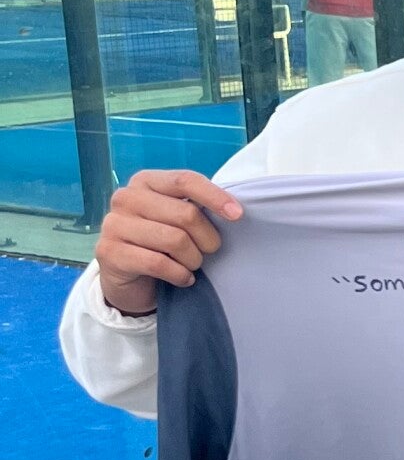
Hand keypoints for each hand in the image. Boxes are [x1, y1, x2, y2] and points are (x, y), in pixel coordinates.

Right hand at [94, 170, 244, 314]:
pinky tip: (183, 278)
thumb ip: (194, 207)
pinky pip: (159, 263)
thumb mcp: (175, 218)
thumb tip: (232, 210)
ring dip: (193, 259)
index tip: (237, 215)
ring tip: (192, 265)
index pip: (185, 180)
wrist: (127, 279)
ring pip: (174, 240)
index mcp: (145, 181)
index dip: (215, 197)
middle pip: (186, 214)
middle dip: (207, 239)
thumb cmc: (160, 243)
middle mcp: (125, 198)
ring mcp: (113, 225)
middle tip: (209, 251)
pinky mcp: (109, 253)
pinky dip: (179, 275)